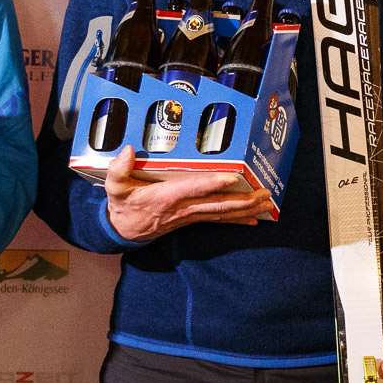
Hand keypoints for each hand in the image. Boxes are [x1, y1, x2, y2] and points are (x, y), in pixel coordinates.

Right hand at [103, 145, 272, 241]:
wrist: (123, 232)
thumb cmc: (122, 206)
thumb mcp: (115, 187)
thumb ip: (118, 168)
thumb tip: (127, 150)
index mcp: (166, 196)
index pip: (193, 189)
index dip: (212, 184)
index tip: (232, 177)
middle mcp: (183, 207)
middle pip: (218, 204)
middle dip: (244, 200)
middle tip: (264, 193)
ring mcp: (190, 215)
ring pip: (223, 213)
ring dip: (247, 209)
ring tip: (267, 202)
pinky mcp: (192, 220)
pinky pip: (219, 220)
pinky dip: (238, 219)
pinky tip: (255, 218)